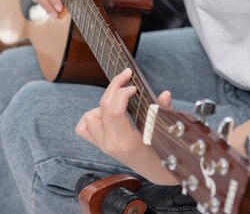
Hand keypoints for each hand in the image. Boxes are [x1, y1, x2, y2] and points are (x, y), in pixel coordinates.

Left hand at [76, 68, 174, 182]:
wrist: (156, 172)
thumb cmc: (163, 153)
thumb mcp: (165, 132)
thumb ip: (163, 111)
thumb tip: (165, 93)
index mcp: (127, 142)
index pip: (115, 110)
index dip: (123, 92)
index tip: (135, 86)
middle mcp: (111, 144)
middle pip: (103, 107)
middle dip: (115, 86)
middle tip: (127, 77)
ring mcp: (103, 146)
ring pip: (90, 116)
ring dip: (103, 103)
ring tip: (120, 99)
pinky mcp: (100, 145)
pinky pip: (84, 128)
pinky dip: (92, 116)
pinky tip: (107, 112)